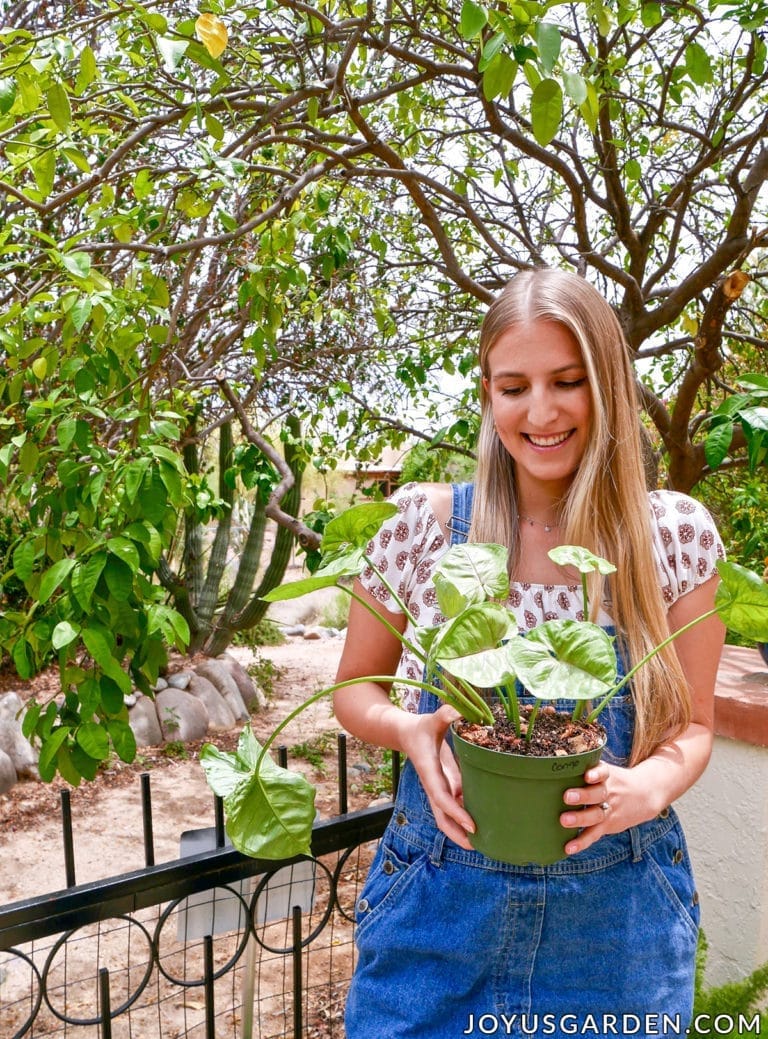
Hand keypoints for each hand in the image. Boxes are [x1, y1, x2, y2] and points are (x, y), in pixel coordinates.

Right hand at [400, 704, 475, 849]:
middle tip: (479, 846)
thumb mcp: (432, 720)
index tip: (473, 825)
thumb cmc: (421, 728)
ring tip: (488, 840)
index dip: (457, 813)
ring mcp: (439, 789)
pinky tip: (486, 819)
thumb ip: (445, 715)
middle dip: (458, 835)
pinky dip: (468, 814)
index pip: (442, 799)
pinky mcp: (446, 786)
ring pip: (450, 816)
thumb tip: (458, 711)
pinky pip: (456, 805)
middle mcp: (434, 787)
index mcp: (430, 774)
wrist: (407, 734)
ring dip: (464, 829)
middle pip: (443, 819)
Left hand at [559, 761, 661, 855]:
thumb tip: (552, 761)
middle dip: (583, 796)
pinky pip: (594, 834)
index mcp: (607, 775)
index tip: (587, 775)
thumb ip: (586, 766)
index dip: (596, 774)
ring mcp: (609, 810)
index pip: (603, 773)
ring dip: (580, 819)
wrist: (644, 795)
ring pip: (595, 815)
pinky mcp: (608, 825)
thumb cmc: (613, 779)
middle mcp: (608, 792)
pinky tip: (569, 847)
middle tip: (566, 797)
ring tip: (564, 820)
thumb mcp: (606, 769)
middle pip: (597, 794)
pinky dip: (582, 842)